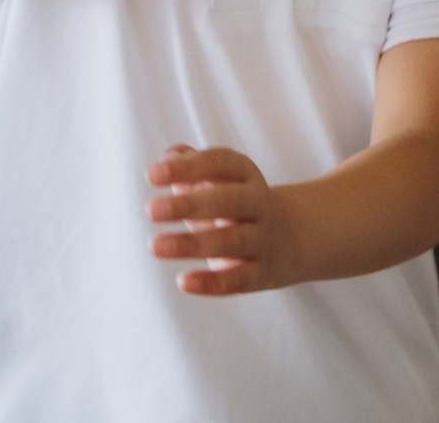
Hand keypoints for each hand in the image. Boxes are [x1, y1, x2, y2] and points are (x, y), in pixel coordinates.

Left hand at [147, 145, 303, 295]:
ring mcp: (262, 239)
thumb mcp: (218, 181)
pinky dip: (212, 283)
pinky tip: (183, 282)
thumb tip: (169, 156)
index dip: (187, 167)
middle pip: (230, 200)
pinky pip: (239, 278)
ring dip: (192, 244)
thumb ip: (191, 165)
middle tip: (150, 210)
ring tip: (155, 245)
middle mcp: (258, 204)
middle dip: (190, 205)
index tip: (151, 175)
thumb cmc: (234, 207)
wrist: (287, 240)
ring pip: (232, 241)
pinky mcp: (260, 273)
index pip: (221, 163)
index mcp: (246, 176)